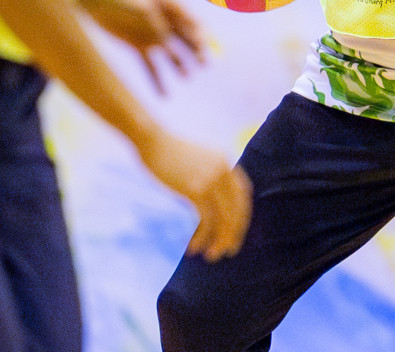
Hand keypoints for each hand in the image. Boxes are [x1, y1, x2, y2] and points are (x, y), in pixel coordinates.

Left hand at [79, 0, 204, 93]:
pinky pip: (151, 66)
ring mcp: (152, 35)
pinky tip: (164, 96)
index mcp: (169, 5)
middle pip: (186, 39)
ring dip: (180, 65)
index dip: (199, 33)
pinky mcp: (138, 46)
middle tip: (204, 64)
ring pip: (171, 54)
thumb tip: (164, 35)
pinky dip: (157, 81)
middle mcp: (165, 21)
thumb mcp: (137, 3)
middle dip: (196, 51)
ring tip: (186, 77)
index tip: (204, 46)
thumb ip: (152, 18)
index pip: (191, 21)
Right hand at [137, 131, 252, 261]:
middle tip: (227, 251)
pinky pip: (206, 220)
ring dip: (219, 240)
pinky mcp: (196, 189)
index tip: (235, 232)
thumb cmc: (168, 152)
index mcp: (226, 163)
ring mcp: (211, 179)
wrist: (151, 140)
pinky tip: (194, 247)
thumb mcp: (197, 161)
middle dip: (234, 234)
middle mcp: (223, 170)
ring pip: (224, 219)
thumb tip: (213, 203)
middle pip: (237, 210)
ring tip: (211, 255)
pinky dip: (202, 237)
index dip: (241, 216)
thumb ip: (209, 176)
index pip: (243, 195)